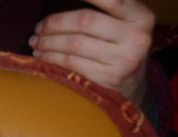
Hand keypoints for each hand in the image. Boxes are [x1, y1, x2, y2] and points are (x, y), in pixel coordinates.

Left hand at [29, 0, 153, 104]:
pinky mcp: (107, 79)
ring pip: (74, 44)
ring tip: (36, 42)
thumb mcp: (121, 26)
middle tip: (38, 28)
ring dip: (48, 42)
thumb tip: (62, 2)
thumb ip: (102, 11)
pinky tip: (42, 57)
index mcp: (141, 17)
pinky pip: (71, 63)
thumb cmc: (117, 49)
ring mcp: (123, 60)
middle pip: (85, 20)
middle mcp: (136, 37)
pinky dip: (51, 58)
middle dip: (55, 23)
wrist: (130, 87)